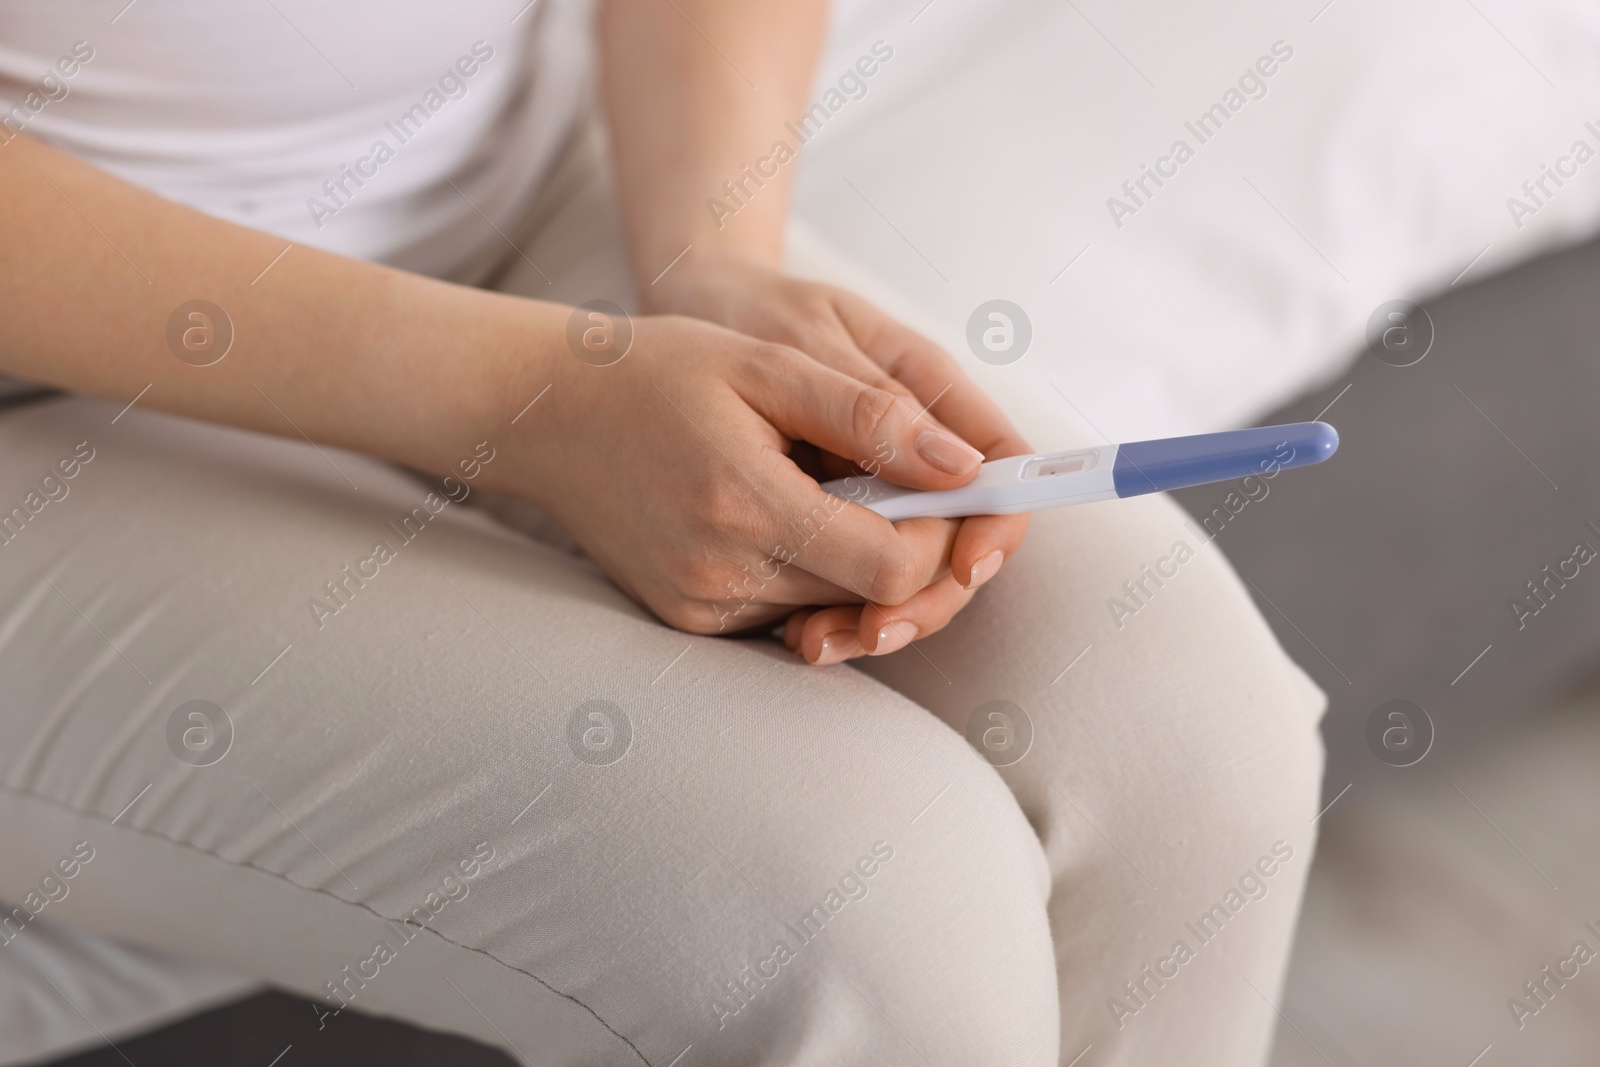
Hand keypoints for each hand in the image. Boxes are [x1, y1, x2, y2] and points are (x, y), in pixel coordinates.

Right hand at [505, 313, 1004, 636]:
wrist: (548, 414)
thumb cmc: (657, 372)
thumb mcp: (767, 364)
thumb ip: (870, 415)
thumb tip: (964, 467)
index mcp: (745, 506)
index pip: (894, 568)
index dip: (940, 534)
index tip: (941, 485)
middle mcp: (721, 578)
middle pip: (871, 597)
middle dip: (908, 545)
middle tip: (899, 482)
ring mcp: (701, 610)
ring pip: (835, 609)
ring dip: (859, 559)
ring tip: (827, 486)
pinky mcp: (689, 622)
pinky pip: (787, 613)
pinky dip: (810, 572)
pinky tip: (786, 515)